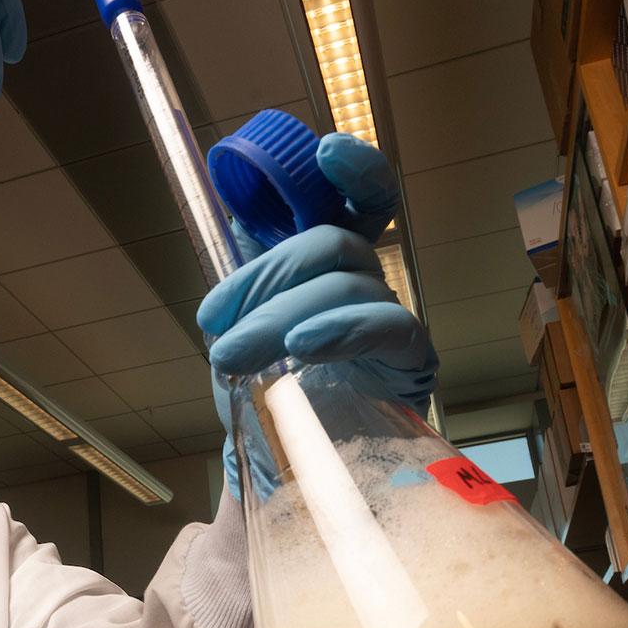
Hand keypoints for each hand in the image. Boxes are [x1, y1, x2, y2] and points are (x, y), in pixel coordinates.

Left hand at [199, 134, 437, 495]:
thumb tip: (234, 208)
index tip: (323, 151)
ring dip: (280, 315)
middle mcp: (366, 282)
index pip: (360, 198)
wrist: (285, 476)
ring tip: (234, 357)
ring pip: (348, 283)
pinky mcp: (412, 362)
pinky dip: (339, 330)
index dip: (353, 169)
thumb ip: (246, 273)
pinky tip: (304, 348)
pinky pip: (388, 327)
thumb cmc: (266, 395)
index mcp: (329, 264)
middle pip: (335, 241)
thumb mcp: (240, 329)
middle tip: (215, 323)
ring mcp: (392, 320)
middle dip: (268, 275)